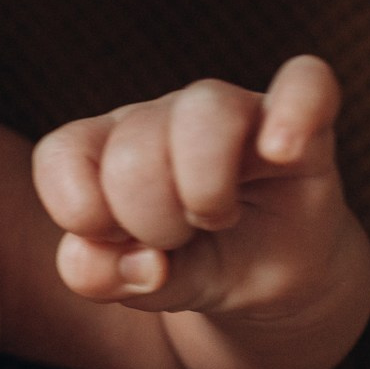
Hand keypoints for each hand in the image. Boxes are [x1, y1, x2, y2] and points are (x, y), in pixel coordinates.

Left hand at [31, 56, 355, 317]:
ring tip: (216, 218)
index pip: (63, 154)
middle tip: (178, 240)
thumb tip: (131, 265)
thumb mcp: (136, 283)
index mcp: (105, 145)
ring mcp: (236, 114)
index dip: (82, 213)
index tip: (119, 246)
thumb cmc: (190, 264)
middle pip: (135, 148)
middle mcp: (164, 116)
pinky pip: (307, 85)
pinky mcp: (305, 128)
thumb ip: (100, 275)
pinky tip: (281, 153)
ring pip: (206, 111)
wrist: (270, 281)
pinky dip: (295, 112)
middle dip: (150, 220)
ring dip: (205, 189)